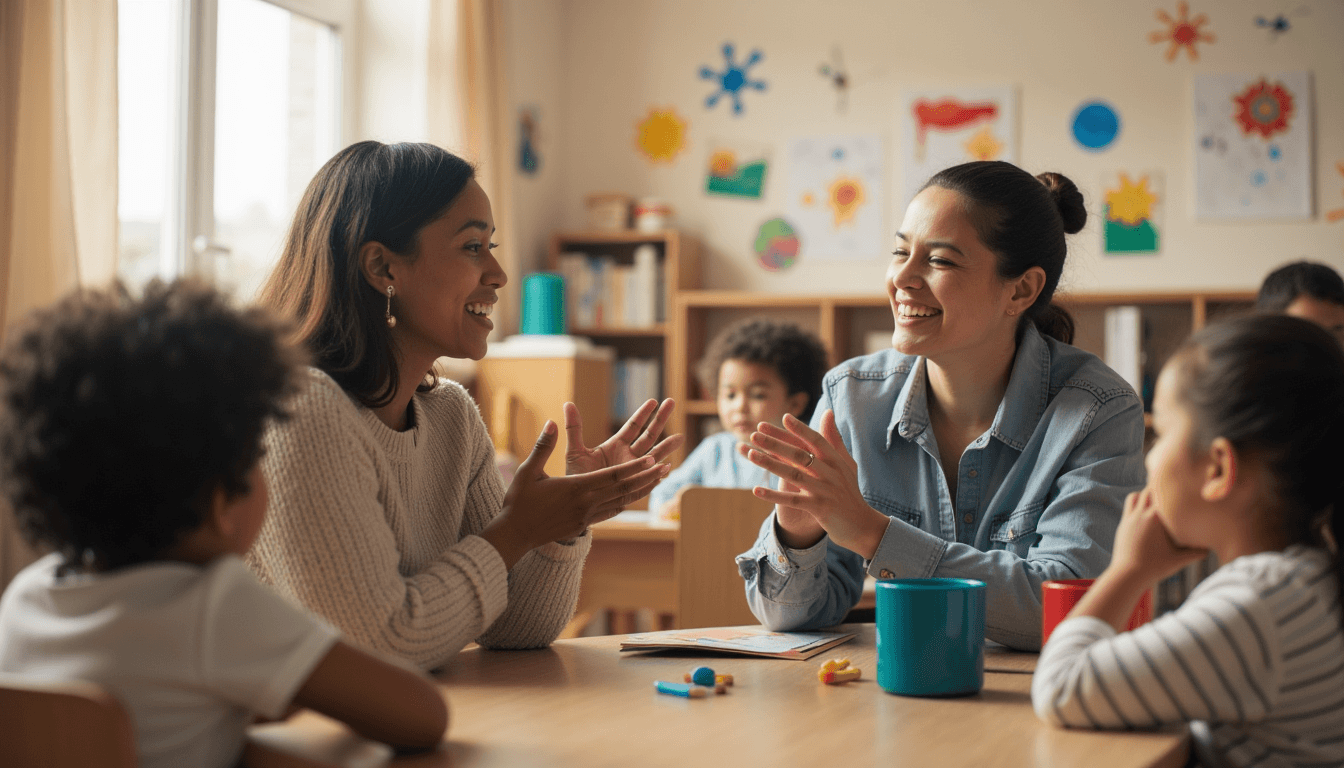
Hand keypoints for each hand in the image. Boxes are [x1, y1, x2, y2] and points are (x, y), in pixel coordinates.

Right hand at [481, 421, 669, 567]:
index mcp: (576, 488)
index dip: (634, 467)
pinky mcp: (584, 524)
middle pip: (623, 488)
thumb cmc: (519, 501)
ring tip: (659, 479)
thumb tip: (552, 421)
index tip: (652, 458)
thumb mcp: (529, 470)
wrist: (515, 534)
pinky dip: (627, 502)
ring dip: (642, 489)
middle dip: (646, 476)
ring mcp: (586, 516)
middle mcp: (586, 503)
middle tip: (666, 466)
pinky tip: (634, 497)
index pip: (612, 476)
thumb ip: (544, 445)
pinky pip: (612, 511)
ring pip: (621, 501)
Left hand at [564, 398, 683, 475]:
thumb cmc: (575, 477)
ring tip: (680, 437)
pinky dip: (657, 473)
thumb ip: (574, 428)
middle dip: (660, 419)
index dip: (643, 413)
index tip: (653, 400)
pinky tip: (667, 467)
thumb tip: (568, 403)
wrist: (576, 503)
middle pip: (649, 435)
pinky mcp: (634, 487)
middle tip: (672, 402)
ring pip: (654, 456)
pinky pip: (649, 479)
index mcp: (615, 445)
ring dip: (667, 447)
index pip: (633, 426)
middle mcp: (628, 456)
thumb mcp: (574, 451)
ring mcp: (633, 471)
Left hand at [739, 411, 888, 558]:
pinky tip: (756, 490)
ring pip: (793, 475)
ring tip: (751, 454)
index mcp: (836, 461)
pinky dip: (774, 495)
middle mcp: (831, 474)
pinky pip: (792, 500)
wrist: (862, 525)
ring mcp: (825, 491)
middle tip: (755, 433)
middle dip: (776, 443)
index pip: (816, 440)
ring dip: (770, 464)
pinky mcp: (818, 509)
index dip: (801, 429)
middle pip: (800, 455)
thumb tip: (828, 411)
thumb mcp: (846, 464)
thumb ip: (834, 439)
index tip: (784, 417)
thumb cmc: (849, 491)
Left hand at [1107, 487, 1209, 583]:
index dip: (1174, 488)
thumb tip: (1211, 549)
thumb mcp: (1179, 560)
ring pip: (1137, 495)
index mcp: (1156, 518)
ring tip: (1157, 500)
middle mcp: (1141, 514)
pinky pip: (1129, 505)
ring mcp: (1130, 518)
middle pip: (1150, 490)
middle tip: (1171, 491)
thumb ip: (1196, 553)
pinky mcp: (1123, 524)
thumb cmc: (1155, 568)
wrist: (1128, 575)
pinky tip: (1145, 511)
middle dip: (1160, 489)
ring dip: (1146, 495)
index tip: (1182, 487)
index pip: (1165, 494)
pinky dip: (1137, 503)